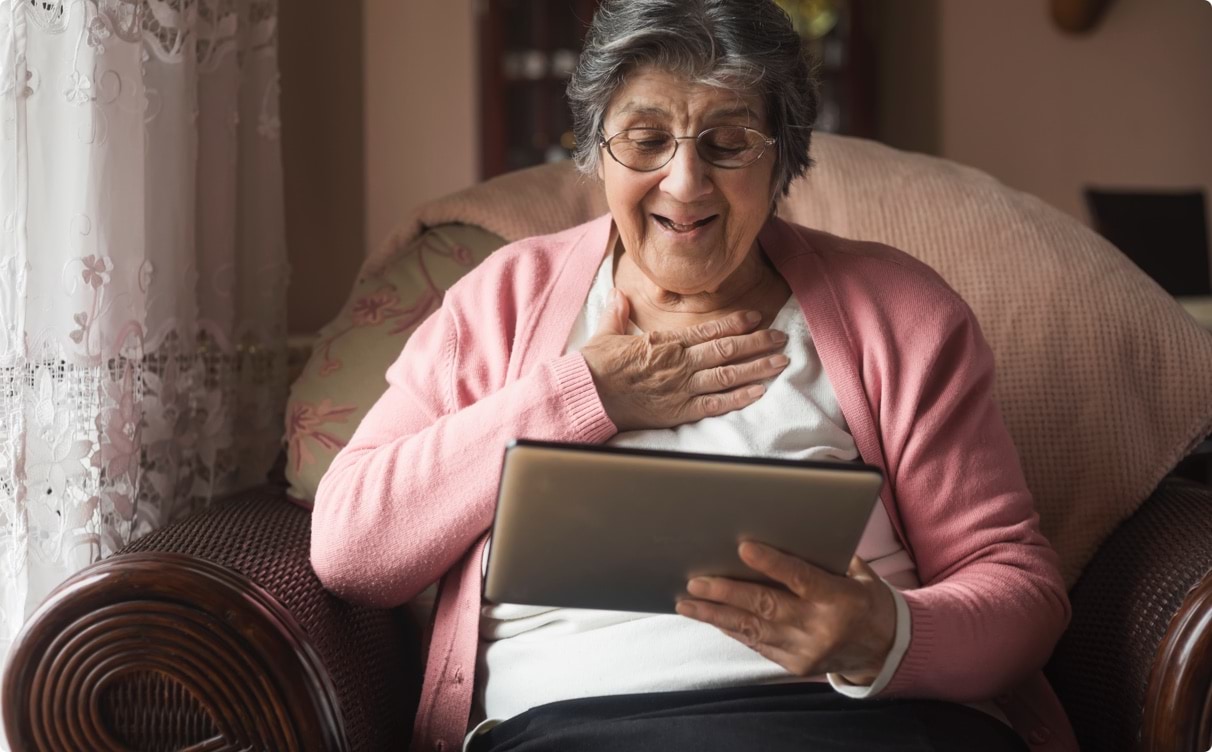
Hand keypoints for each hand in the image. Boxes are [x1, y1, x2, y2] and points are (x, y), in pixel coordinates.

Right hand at [581, 289, 789, 431]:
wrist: (587, 395)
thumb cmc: (595, 366)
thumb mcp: (606, 334)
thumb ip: (617, 313)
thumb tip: (618, 295)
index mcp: (666, 342)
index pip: (709, 329)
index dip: (736, 322)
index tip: (756, 317)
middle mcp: (680, 362)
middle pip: (728, 350)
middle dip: (758, 343)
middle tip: (781, 338)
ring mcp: (682, 387)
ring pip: (729, 375)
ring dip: (758, 368)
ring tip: (780, 362)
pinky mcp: (679, 411)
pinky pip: (715, 404)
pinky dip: (739, 398)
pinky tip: (759, 392)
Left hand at [675, 543, 895, 685]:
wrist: (886, 650)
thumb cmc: (867, 600)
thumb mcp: (859, 575)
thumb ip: (827, 557)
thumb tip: (788, 529)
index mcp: (840, 599)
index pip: (800, 578)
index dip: (771, 563)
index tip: (743, 547)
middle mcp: (821, 628)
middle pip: (766, 607)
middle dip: (726, 593)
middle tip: (695, 581)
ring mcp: (806, 650)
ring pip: (753, 629)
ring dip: (716, 615)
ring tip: (687, 603)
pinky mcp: (795, 665)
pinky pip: (756, 644)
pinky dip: (732, 629)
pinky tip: (711, 617)